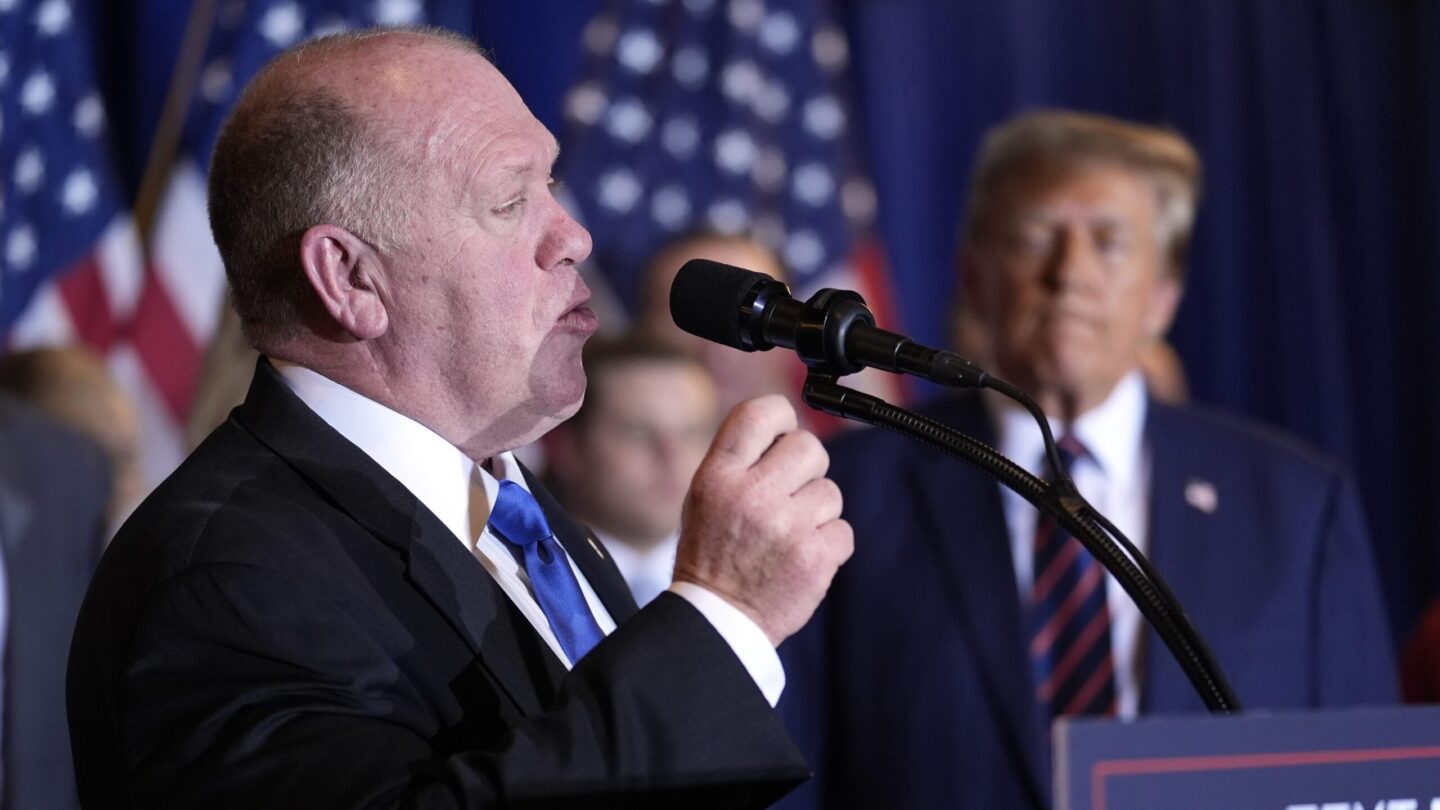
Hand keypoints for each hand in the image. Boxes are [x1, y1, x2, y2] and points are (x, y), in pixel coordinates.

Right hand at [672, 395, 852, 646]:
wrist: (717, 621)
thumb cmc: (711, 555)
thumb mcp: (704, 497)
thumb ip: (740, 461)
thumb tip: (787, 429)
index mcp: (717, 477)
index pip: (759, 414)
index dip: (781, 417)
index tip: (783, 434)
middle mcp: (751, 496)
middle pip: (808, 446)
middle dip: (807, 468)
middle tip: (789, 494)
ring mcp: (785, 527)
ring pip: (830, 492)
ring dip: (816, 512)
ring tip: (788, 536)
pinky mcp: (814, 558)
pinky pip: (843, 530)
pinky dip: (828, 545)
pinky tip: (801, 557)